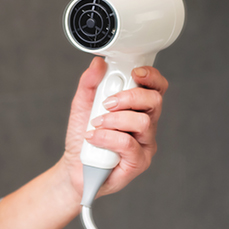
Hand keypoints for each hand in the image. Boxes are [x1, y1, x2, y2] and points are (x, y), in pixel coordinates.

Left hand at [60, 57, 168, 199]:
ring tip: (96, 124)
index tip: (135, 72)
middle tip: (107, 103)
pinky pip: (128, 144)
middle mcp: (146, 124)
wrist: (74, 166)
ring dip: (114, 120)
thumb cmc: (83, 135)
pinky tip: (93, 138)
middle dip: (129, 97)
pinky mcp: (138, 162)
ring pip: (142, 123)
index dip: (151, 77)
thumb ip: (90, 83)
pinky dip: (106, 137)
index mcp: (136, 108)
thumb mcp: (82, 105)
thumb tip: (98, 63)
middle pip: (154, 101)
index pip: (155, 88)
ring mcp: (145, 144)